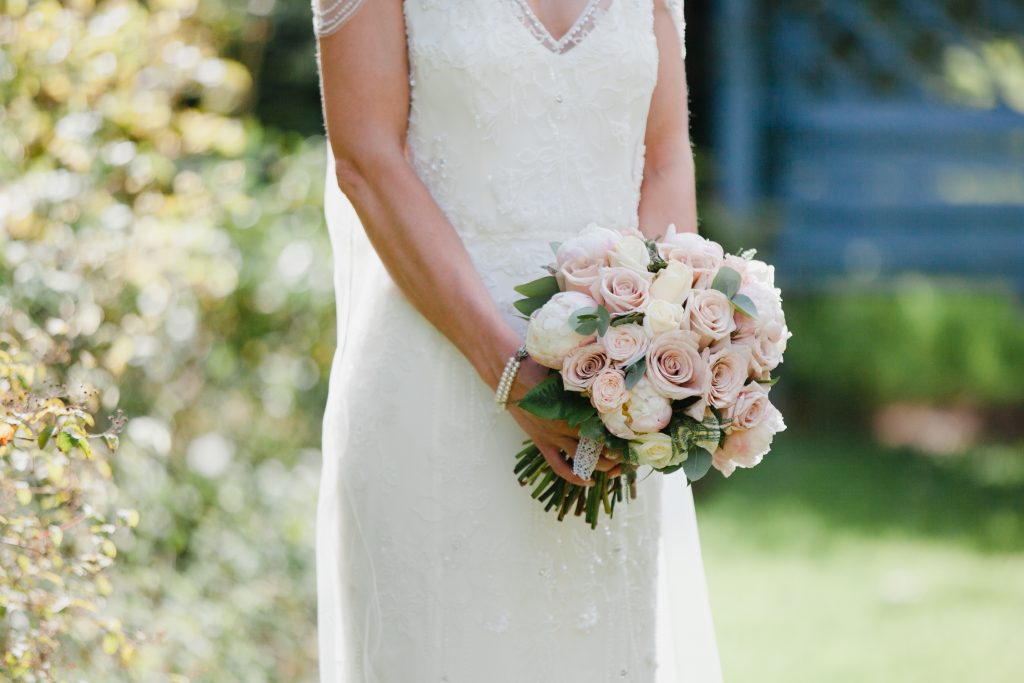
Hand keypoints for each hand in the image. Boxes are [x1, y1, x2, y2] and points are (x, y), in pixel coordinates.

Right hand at [506, 356, 623, 486]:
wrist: (508, 372)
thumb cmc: (539, 362)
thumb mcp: (568, 367)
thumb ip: (589, 376)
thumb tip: (617, 372)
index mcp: (575, 406)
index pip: (608, 427)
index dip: (627, 435)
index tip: (641, 438)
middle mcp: (566, 424)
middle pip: (601, 447)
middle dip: (621, 454)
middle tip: (635, 456)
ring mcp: (553, 436)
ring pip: (585, 460)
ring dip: (604, 466)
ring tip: (620, 468)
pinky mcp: (542, 442)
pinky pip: (560, 466)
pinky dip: (575, 476)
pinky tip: (589, 480)